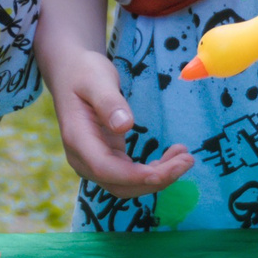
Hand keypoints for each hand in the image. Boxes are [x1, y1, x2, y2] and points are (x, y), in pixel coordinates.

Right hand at [47, 44, 191, 196]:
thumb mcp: (96, 79)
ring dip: (158, 177)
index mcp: (77, 139)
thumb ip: (108, 102)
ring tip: (185, 157)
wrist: (71, 74)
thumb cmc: (83, 73)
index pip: (105, 168)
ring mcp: (94, 161)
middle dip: (155, 180)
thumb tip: (124, 126)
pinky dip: (153, 171)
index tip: (164, 172)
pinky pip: (130, 175)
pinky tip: (172, 157)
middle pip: (119, 185)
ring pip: (127, 185)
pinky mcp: (106, 159)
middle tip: (187, 161)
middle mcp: (83, 158)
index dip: (135, 176)